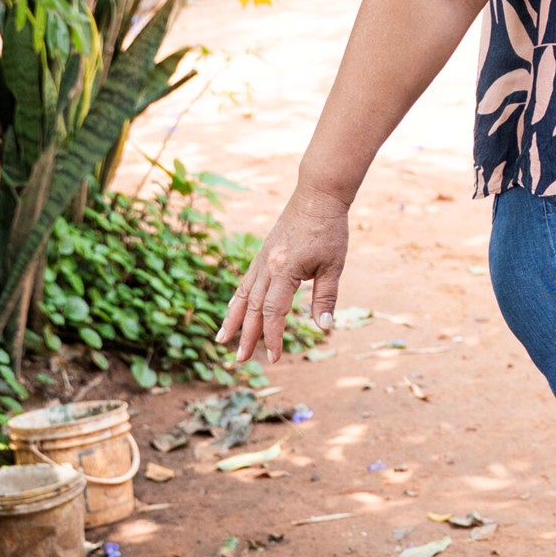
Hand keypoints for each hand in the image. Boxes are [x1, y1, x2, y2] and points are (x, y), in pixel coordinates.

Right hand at [214, 185, 349, 363]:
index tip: (275, 358)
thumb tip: (324, 327)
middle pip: (253, 308)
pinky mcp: (263, 254)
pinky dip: (237, 298)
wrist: (318, 196)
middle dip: (246, 335)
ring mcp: (262, 259)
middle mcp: (267, 266)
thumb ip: (326, 297)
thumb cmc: (329, 230)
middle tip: (240, 360)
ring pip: (243, 294)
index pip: (273, 312)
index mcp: (285, 270)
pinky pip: (246, 281)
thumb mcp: (334, 265)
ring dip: (232, 319)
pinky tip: (233, 310)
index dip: (273, 337)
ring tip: (221, 340)